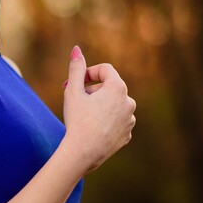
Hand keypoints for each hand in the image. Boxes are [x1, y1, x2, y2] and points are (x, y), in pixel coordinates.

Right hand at [62, 46, 135, 173]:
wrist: (83, 153)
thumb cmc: (77, 120)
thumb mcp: (73, 91)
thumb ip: (76, 68)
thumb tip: (76, 49)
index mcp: (118, 88)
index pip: (105, 69)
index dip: (88, 73)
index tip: (75, 83)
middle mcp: (129, 102)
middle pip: (109, 87)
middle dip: (92, 90)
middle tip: (74, 99)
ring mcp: (130, 119)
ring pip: (113, 105)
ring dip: (99, 105)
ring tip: (84, 116)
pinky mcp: (127, 134)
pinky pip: (116, 121)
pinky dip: (105, 121)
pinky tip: (92, 128)